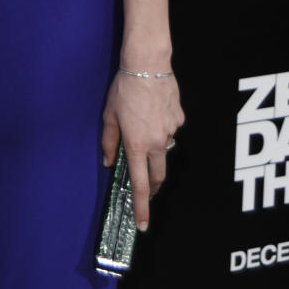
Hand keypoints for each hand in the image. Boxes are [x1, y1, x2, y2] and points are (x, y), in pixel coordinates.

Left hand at [101, 71, 183, 231]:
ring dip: (153, 148)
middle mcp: (157, 142)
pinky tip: (153, 111)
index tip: (143, 224)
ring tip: (142, 125)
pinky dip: (162, 127)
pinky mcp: (179, 119)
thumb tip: (109, 162)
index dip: (141, 207)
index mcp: (136, 144)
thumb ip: (109, 141)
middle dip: (152, 186)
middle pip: (158, 176)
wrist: (148, 64)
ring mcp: (171, 131)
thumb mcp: (109, 115)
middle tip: (145, 188)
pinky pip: (170, 130)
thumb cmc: (124, 88)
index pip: (139, 184)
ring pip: (164, 150)